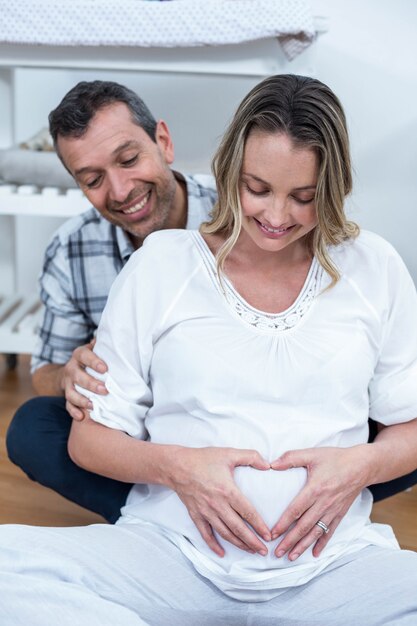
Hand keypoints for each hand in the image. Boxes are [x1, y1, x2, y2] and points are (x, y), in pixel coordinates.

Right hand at [62, 339, 107, 420]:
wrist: (70, 370)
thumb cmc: (91, 359)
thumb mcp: (95, 349)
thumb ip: (104, 344)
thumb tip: (119, 337)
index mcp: (79, 355)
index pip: (84, 355)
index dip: (93, 361)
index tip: (105, 369)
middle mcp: (71, 368)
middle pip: (78, 376)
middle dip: (91, 384)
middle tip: (105, 390)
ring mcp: (67, 383)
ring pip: (71, 392)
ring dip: (81, 400)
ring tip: (93, 405)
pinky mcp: (66, 395)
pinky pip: (67, 404)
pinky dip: (73, 411)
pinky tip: (81, 417)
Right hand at [167, 446, 271, 556]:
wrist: (177, 466)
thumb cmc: (203, 459)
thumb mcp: (229, 453)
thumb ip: (251, 456)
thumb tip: (267, 465)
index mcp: (228, 491)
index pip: (248, 513)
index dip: (259, 526)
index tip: (268, 536)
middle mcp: (218, 505)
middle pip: (238, 528)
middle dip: (252, 542)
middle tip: (263, 551)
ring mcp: (206, 512)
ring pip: (225, 533)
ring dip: (239, 544)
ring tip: (250, 551)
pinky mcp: (196, 515)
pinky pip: (205, 534)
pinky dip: (213, 545)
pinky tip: (221, 553)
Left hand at [269, 445, 372, 560]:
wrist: (362, 466)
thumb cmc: (336, 458)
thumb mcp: (312, 454)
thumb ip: (291, 458)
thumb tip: (271, 464)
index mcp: (315, 489)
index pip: (295, 510)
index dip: (283, 523)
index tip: (272, 534)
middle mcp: (323, 503)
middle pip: (304, 526)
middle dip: (290, 541)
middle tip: (278, 553)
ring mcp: (332, 510)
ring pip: (316, 532)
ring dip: (303, 546)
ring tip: (291, 557)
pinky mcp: (340, 513)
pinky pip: (330, 531)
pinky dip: (322, 543)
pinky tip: (315, 554)